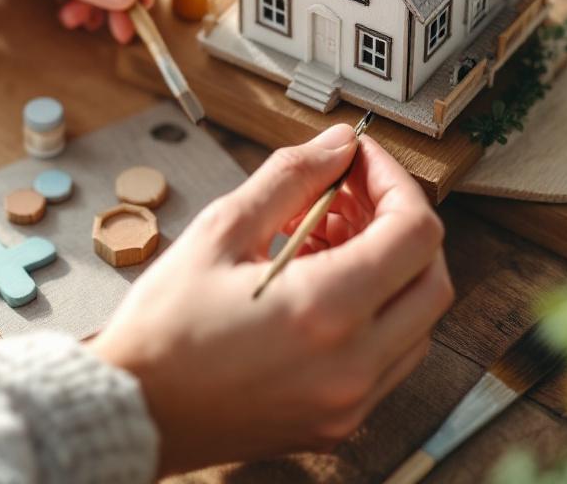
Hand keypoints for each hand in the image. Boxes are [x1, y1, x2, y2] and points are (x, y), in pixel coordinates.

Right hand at [91, 124, 453, 474]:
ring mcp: (351, 401)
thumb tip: (338, 145)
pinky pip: (391, 360)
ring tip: (330, 242)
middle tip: (351, 197)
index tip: (361, 163)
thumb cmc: (163, 329)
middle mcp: (352, 363)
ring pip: (419, 323)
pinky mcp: (339, 422)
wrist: (134, 410)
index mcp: (325, 310)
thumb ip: (289, 178)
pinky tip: (325, 289)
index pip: (415, 232)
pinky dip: (377, 316)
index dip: (395, 183)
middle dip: (401, 225)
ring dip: (392, 272)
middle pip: (432, 278)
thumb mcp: (220, 231)